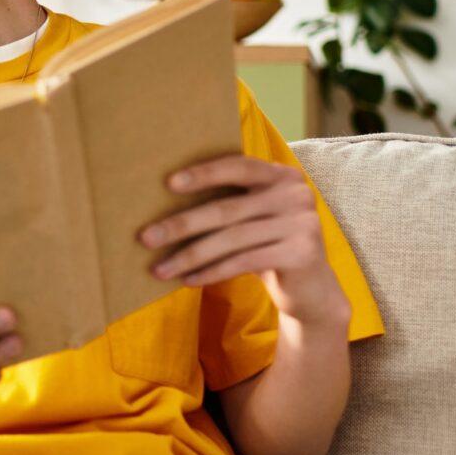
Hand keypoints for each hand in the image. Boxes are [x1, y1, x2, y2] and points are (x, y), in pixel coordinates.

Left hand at [141, 155, 350, 328]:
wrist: (310, 288)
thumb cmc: (265, 245)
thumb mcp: (251, 218)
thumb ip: (227, 201)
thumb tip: (160, 206)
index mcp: (281, 175)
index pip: (237, 167)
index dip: (203, 174)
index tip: (168, 184)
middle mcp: (296, 194)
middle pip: (226, 209)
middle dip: (181, 225)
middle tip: (145, 238)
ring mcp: (303, 223)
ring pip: (231, 239)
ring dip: (189, 256)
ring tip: (159, 270)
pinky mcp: (302, 253)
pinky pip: (244, 261)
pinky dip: (212, 272)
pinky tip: (187, 280)